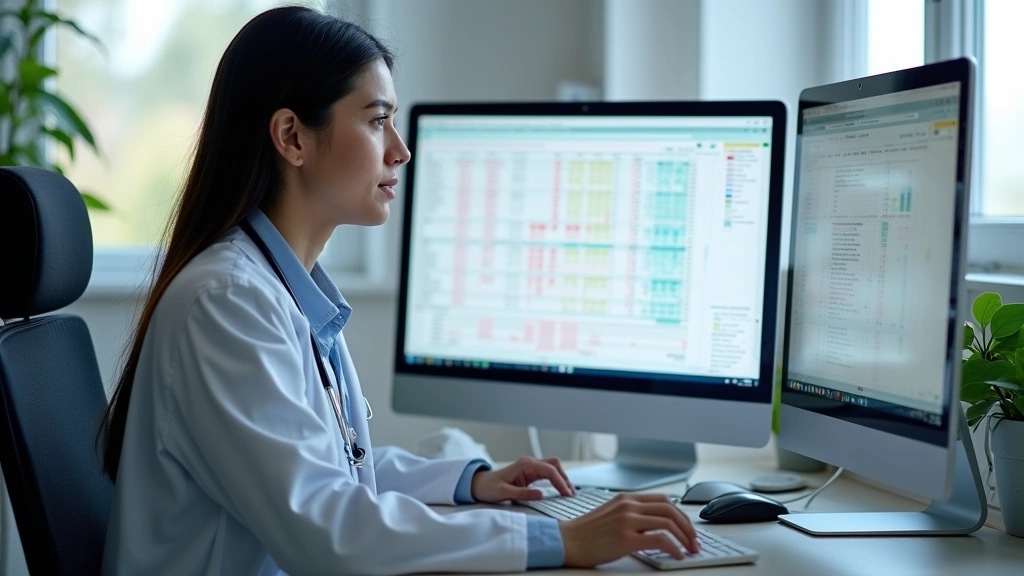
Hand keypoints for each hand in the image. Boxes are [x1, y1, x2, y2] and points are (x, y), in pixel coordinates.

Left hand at [470, 457, 574, 502]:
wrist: (479, 484)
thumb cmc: (489, 488)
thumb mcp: (503, 493)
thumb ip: (522, 493)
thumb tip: (540, 495)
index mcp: (524, 465)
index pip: (548, 470)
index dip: (560, 481)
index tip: (566, 494)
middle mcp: (529, 463)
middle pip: (554, 464)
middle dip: (564, 477)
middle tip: (570, 494)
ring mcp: (530, 467)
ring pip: (553, 468)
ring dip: (562, 478)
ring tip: (569, 493)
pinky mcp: (530, 473)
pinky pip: (547, 473)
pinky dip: (556, 480)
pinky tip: (561, 489)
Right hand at [559, 493, 698, 566]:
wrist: (566, 541)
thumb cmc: (586, 532)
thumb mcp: (611, 513)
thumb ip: (631, 513)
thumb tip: (655, 522)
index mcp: (626, 498)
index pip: (663, 500)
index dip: (680, 514)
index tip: (687, 528)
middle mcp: (628, 506)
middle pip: (670, 509)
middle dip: (687, 526)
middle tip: (694, 541)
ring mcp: (627, 521)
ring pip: (668, 523)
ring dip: (685, 538)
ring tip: (690, 550)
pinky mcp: (626, 539)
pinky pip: (660, 540)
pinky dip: (674, 548)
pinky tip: (677, 555)